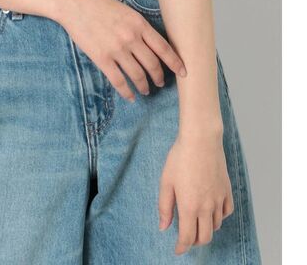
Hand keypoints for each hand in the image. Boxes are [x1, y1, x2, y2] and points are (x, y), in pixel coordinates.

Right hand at [54, 0, 185, 101]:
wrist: (74, 4)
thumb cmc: (99, 5)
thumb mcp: (126, 11)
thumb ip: (139, 27)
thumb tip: (151, 45)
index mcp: (139, 24)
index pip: (164, 48)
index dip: (175, 62)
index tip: (183, 72)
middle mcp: (131, 38)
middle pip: (152, 64)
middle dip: (159, 77)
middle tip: (161, 83)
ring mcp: (116, 49)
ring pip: (137, 75)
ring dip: (144, 86)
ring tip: (146, 91)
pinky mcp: (101, 59)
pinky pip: (118, 81)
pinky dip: (126, 91)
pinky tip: (130, 96)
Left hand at [158, 133, 233, 254]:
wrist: (201, 140)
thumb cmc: (180, 158)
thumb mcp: (166, 181)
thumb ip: (165, 206)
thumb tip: (163, 227)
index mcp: (190, 207)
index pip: (188, 237)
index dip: (182, 247)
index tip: (177, 250)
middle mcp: (207, 207)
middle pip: (205, 236)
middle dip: (195, 241)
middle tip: (186, 238)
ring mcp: (219, 199)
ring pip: (216, 225)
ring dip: (207, 229)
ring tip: (197, 222)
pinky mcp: (227, 190)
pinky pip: (227, 211)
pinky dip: (220, 216)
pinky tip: (212, 210)